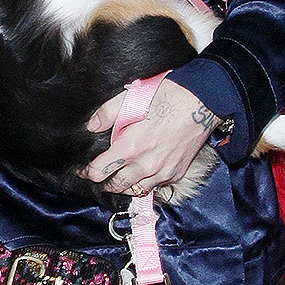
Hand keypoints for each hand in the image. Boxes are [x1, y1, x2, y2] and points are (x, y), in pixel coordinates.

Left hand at [82, 78, 220, 194]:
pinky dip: (144, 181)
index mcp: (132, 146)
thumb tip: (91, 126)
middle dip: (104, 181)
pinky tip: (142, 170)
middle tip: (99, 173)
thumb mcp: (134, 96)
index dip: (86, 171)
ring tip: (119, 174)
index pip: (100, 172)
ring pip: (135, 190)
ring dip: (124, 185)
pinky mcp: (176, 172)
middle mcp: (147, 164)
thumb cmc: (169, 95)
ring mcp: (163, 171)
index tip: (80, 168)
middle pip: (116, 186)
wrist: (204, 100)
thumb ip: (108, 113)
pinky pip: (155, 185)